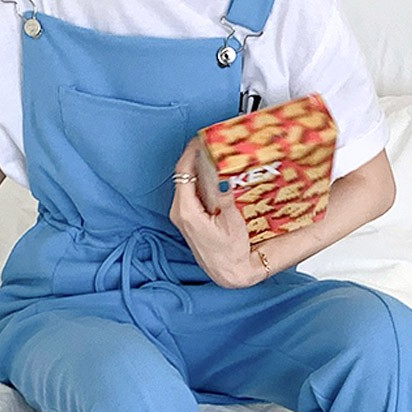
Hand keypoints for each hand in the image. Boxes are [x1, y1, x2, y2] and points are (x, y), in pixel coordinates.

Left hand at [168, 138, 257, 288]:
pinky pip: (192, 193)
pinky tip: (214, 176)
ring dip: (200, 169)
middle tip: (211, 143)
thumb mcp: (232, 221)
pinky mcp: (188, 219)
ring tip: (215, 156)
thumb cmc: (230, 253)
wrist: (229, 272)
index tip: (201, 139)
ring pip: (188, 183)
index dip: (191, 152)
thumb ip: (224, 194)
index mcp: (186, 212)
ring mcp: (182, 216)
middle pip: (184, 175)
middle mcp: (180, 213)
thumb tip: (223, 173)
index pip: (183, 172)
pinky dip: (201, 181)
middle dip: (197, 157)